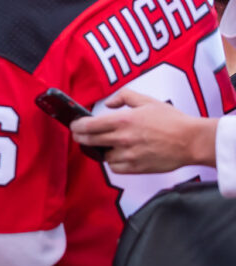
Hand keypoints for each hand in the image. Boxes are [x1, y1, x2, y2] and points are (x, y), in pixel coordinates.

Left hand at [70, 88, 216, 172]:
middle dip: (80, 137)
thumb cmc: (171, 120)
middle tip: (79, 135)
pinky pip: (114, 167)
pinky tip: (117, 155)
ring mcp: (127, 155)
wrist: (191, 141)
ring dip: (100, 150)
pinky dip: (112, 162)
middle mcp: (122, 138)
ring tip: (104, 145)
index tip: (74, 125)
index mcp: (123, 120)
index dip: (76, 126)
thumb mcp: (147, 101)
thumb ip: (124, 97)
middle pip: (88, 140)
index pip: (88, 125)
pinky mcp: (134, 168)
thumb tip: (109, 103)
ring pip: (101, 155)